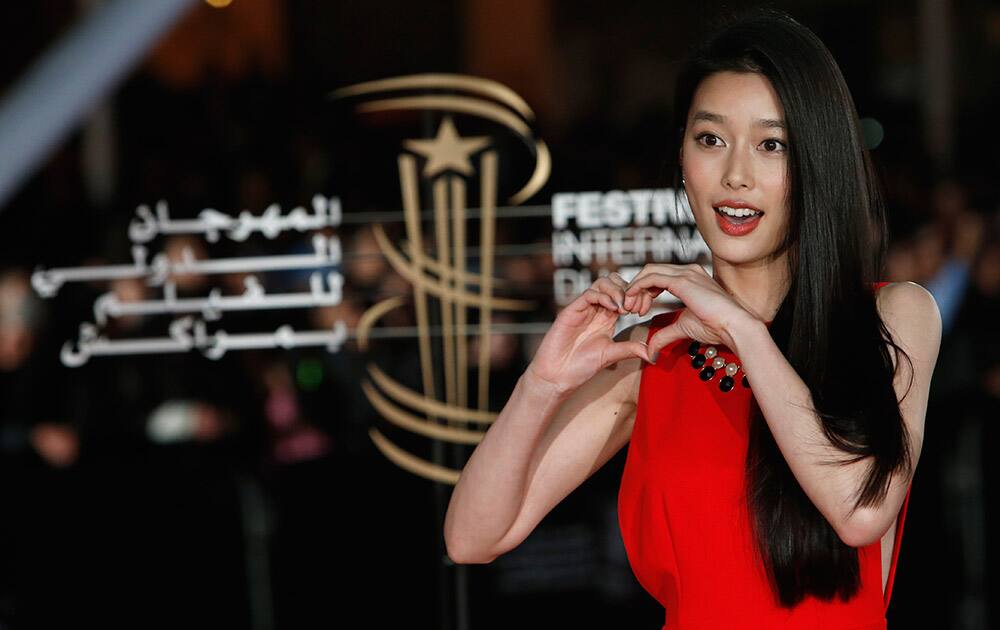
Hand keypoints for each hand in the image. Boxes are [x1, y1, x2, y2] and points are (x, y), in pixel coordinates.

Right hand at [527, 273, 650, 394]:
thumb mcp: (611, 355)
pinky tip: (613, 309)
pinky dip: (604, 297)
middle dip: (628, 289)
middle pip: (614, 282)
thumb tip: (652, 353)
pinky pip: (589, 294)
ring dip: (617, 290)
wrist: (558, 376)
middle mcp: (596, 309)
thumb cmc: (581, 366)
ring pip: (602, 283)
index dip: (636, 297)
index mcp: (607, 317)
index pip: (624, 294)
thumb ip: (630, 349)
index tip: (643, 311)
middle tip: (633, 307)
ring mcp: (583, 308)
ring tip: (623, 308)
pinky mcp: (571, 311)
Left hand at [623, 263, 755, 358]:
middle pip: (651, 271)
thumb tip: (651, 351)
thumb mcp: (683, 328)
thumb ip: (665, 335)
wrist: (734, 326)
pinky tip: (633, 301)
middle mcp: (688, 271)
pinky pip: (651, 278)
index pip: (659, 277)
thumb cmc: (716, 327)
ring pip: (649, 272)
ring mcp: (686, 273)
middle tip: (629, 309)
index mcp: (690, 278)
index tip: (638, 310)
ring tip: (630, 308)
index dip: (644, 291)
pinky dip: (638, 287)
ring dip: (635, 289)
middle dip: (636, 289)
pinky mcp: (682, 280)